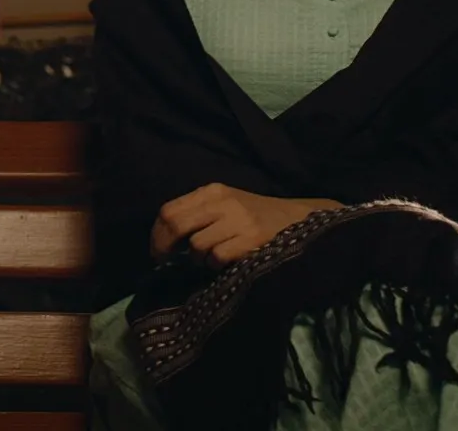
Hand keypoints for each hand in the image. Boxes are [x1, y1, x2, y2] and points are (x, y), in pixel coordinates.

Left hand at [150, 184, 336, 267]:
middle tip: (166, 262)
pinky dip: (216, 265)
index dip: (157, 234)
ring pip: (196, 246)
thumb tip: (163, 238)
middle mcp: (223, 202)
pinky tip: (227, 262)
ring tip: (211, 258)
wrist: (300, 220)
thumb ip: (197, 214)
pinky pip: (217, 258)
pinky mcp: (251, 240)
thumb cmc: (256, 216)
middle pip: (176, 225)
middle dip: (164, 248)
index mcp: (212, 191)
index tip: (156, 251)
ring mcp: (238, 220)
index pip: (169, 210)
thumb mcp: (226, 205)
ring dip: (198, 259)